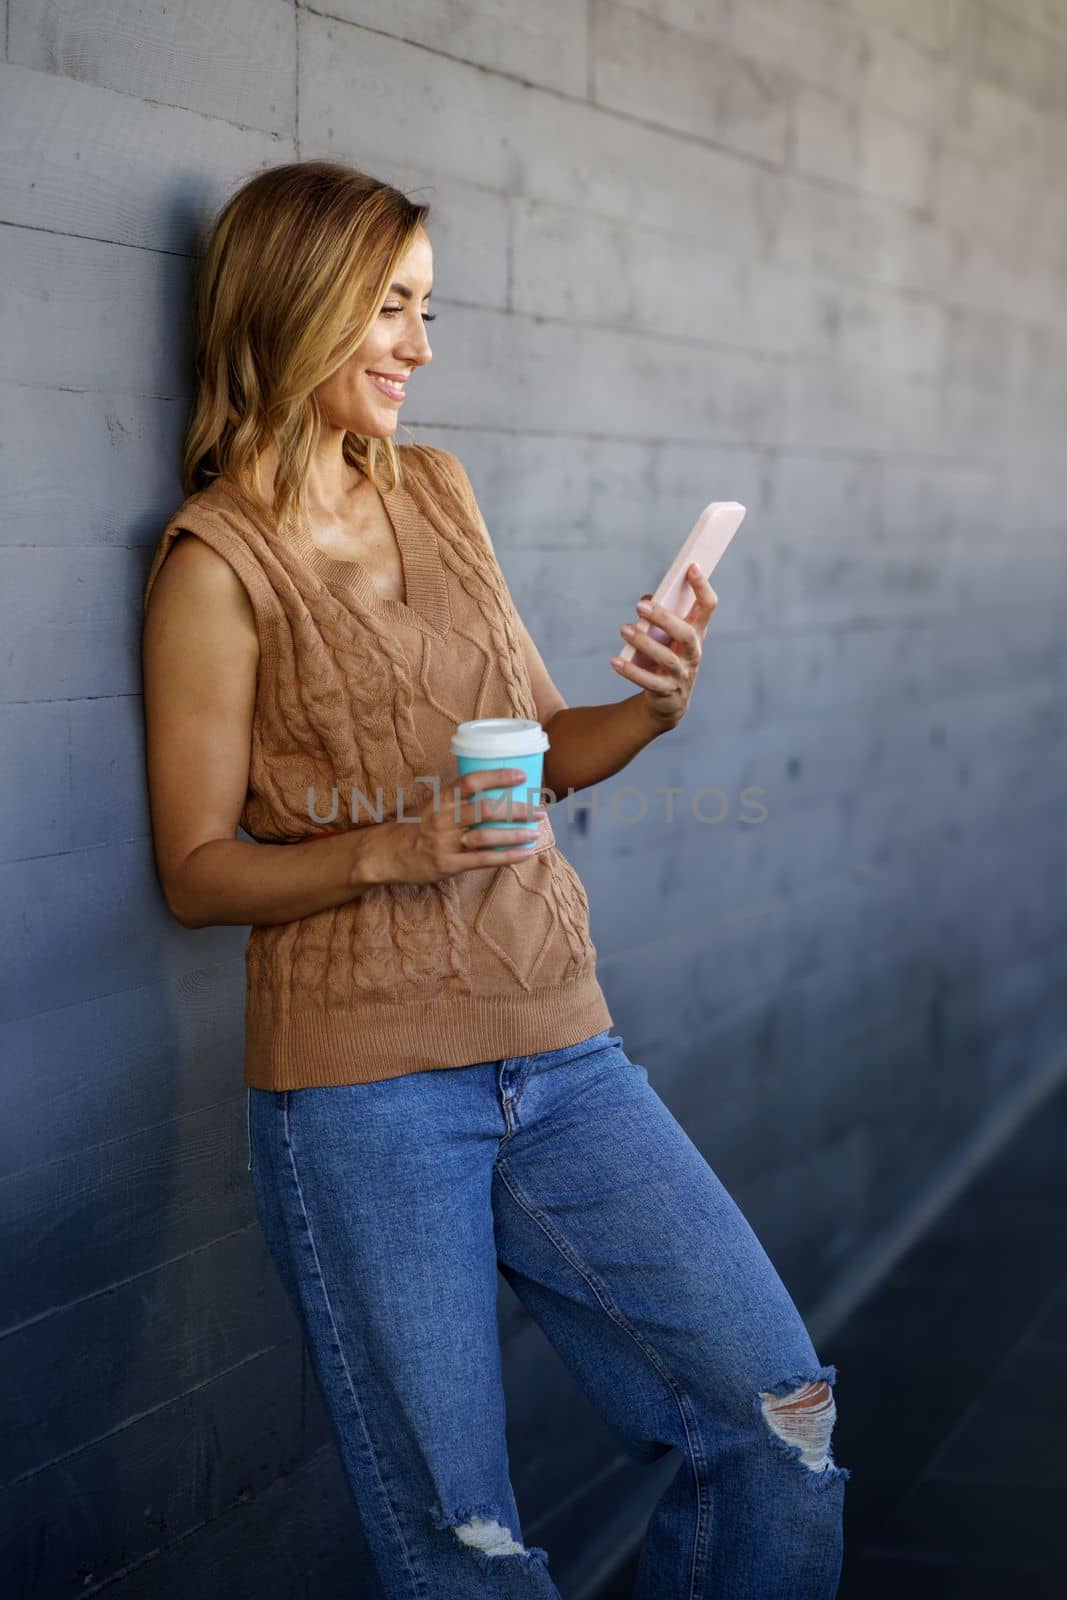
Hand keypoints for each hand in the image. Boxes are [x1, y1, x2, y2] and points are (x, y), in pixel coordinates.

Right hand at [368, 768, 549, 885]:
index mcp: (440, 801)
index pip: (471, 781)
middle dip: (516, 809)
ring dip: (515, 834)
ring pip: (487, 836)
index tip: (521, 776)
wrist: (381, 854)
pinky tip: (524, 853)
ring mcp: (445, 843)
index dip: (497, 777)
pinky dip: (507, 857)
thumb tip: (487, 793)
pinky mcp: (447, 864)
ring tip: (535, 833)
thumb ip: (453, 801)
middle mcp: (443, 819)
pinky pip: (483, 860)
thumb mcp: (428, 807)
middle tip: (538, 810)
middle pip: (485, 809)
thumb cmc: (409, 828)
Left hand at [610, 564, 717, 731]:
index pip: (707, 607)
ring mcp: (682, 674)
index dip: (703, 587)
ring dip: (643, 643)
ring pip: (666, 658)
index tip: (692, 567)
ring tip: (624, 630)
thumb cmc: (666, 656)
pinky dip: (631, 671)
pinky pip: (649, 682)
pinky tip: (615, 662)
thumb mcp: (666, 635)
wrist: (668, 700)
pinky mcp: (667, 691)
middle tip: (640, 606)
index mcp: (697, 633)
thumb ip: (658, 615)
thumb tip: (646, 600)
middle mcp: (693, 653)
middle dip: (664, 619)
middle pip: (686, 634)